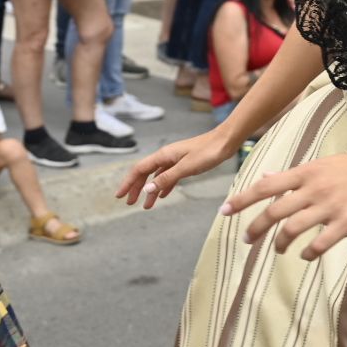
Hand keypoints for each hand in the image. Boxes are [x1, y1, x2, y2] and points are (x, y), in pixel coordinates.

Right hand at [117, 129, 235, 208]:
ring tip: (146, 205)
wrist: (226, 141)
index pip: (139, 170)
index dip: (128, 182)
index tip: (120, 195)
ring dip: (151, 190)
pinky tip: (163, 195)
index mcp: (163, 155)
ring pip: (158, 176)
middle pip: (146, 173)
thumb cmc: (208, 151)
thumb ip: (166, 178)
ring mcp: (176, 160)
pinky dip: (164, 186)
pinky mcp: (185, 163)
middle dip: (136, 188)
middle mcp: (167, 156)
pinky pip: (169, 176)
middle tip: (130, 203)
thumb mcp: (186, 168)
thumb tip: (146, 189)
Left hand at [221, 149, 346, 257]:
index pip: (266, 186)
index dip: (242, 199)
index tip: (224, 211)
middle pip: (274, 211)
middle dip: (255, 228)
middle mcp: (314, 188)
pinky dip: (308, 252)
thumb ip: (296, 175)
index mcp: (308, 171)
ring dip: (280, 243)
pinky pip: (319, 243)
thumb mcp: (325, 164)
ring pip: (293, 229)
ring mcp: (331, 206)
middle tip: (246, 239)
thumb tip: (267, 176)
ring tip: (279, 249)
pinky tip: (306, 254)